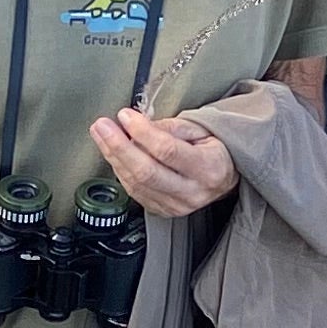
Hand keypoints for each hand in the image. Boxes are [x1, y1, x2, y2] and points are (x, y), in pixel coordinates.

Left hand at [91, 103, 238, 216]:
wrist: (224, 177)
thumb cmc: (212, 149)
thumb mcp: (200, 129)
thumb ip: (169, 127)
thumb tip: (136, 124)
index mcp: (208, 167)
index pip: (167, 150)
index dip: (142, 132)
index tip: (125, 116)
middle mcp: (193, 192)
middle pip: (146, 171)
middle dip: (118, 146)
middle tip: (102, 126)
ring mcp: (178, 206)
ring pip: (136, 183)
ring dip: (114, 157)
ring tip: (102, 135)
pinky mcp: (164, 211)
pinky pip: (135, 192)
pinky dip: (120, 171)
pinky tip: (113, 154)